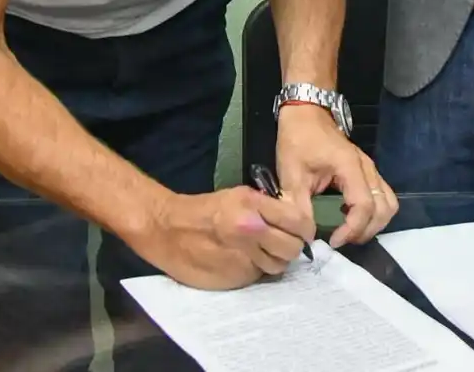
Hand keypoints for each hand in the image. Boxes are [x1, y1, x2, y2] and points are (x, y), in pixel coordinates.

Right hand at [131, 186, 315, 289]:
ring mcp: (245, 257)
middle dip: (292, 246)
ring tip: (258, 252)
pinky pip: (260, 276)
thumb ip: (267, 208)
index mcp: (252, 206)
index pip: (298, 221)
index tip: (302, 231)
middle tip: (281, 243)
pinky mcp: (237, 277)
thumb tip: (296, 221)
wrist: (168, 230)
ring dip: (273, 260)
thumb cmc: (205, 210)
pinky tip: (241, 261)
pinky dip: (255, 270)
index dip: (305, 229)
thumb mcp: (238, 196)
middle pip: (293, 248)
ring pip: (280, 266)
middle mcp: (252, 231)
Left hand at [276, 104, 396, 247]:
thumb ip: (298, 205)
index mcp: (350, 167)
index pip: (364, 207)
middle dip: (366, 230)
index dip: (352, 229)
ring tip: (349, 232)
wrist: (306, 111)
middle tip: (342, 239)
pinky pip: (383, 196)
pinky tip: (351, 217)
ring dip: (374, 223)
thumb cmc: (298, 139)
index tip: (333, 241)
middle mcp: (367, 168)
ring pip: (389, 203)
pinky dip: (374, 212)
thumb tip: (304, 237)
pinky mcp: (368, 171)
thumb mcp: (291, 172)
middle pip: (384, 208)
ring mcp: (371, 169)